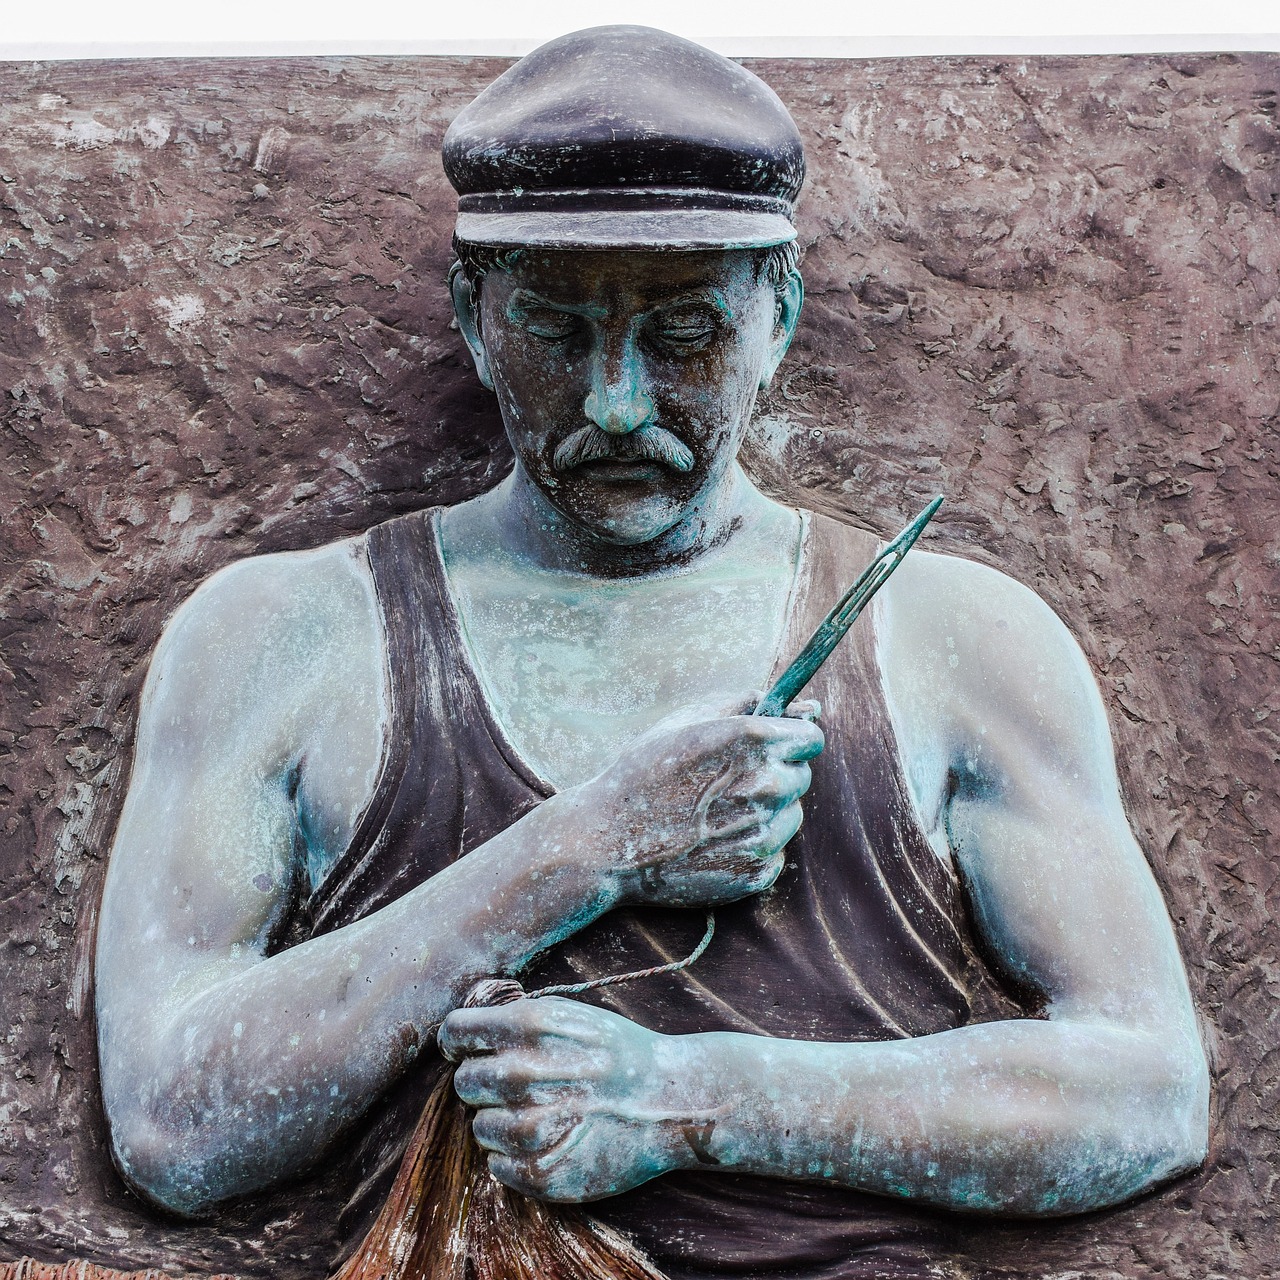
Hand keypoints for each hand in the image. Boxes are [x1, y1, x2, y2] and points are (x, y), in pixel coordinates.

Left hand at [439, 996, 695, 1202]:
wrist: (671, 1100)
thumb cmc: (618, 1052)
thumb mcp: (570, 1014)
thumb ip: (516, 1018)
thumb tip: (464, 1030)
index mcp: (530, 1026)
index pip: (456, 1032)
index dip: (459, 1042)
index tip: (468, 1050)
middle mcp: (524, 1073)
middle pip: (464, 1082)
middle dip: (482, 1081)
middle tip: (518, 1084)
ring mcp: (532, 1126)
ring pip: (479, 1127)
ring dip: (498, 1121)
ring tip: (537, 1113)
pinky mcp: (542, 1172)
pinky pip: (498, 1166)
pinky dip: (512, 1156)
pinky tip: (544, 1140)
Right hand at [575, 697, 823, 908]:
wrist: (606, 843)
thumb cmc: (642, 773)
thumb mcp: (686, 721)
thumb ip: (746, 703)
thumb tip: (804, 706)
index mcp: (752, 739)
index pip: (812, 737)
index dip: (792, 740)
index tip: (773, 748)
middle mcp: (766, 783)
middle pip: (802, 776)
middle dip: (776, 774)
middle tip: (728, 783)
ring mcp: (764, 831)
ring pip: (791, 815)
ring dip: (767, 812)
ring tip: (717, 814)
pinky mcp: (757, 872)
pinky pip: (775, 852)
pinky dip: (753, 847)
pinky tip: (714, 842)